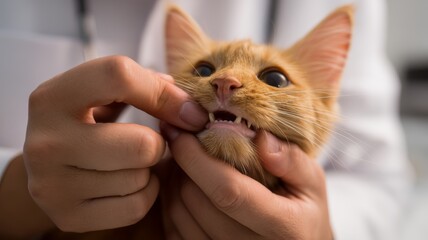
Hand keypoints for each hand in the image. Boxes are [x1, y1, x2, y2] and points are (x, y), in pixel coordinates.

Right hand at [23, 56, 206, 231]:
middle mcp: (46, 142)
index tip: (186, 111)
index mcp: (53, 97)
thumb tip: (189, 110)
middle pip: (142, 145)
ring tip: (129, 162)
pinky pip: (136, 207)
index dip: (164, 94)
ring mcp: (52, 184)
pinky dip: (143, 195)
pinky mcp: (67, 215)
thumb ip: (145, 87)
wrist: (45, 161)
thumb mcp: (102, 92)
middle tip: (146, 142)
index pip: (120, 77)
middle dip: (156, 143)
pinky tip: (127, 183)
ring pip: (140, 179)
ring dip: (147, 171)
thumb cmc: (84, 120)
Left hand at [161, 124, 332, 239]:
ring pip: (178, 214)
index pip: (228, 191)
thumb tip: (261, 138)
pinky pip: (173, 230)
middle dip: (183, 165)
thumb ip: (292, 160)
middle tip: (186, 143)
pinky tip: (185, 187)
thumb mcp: (312, 183)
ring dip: (174, 182)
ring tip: (186, 164)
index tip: (181, 133)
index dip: (197, 159)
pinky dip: (171, 203)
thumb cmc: (304, 213)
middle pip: (195, 201)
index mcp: (282, 227)